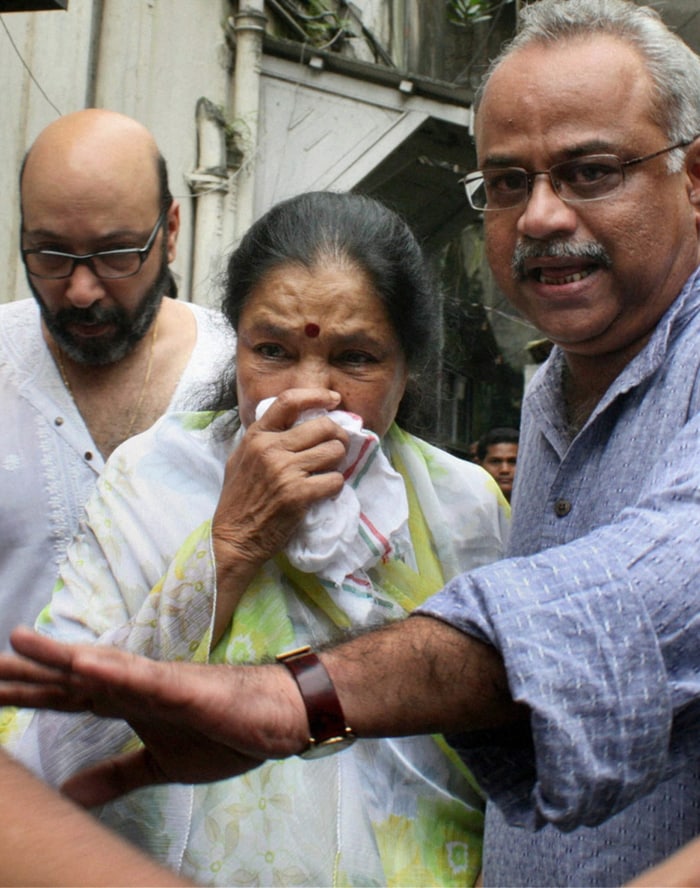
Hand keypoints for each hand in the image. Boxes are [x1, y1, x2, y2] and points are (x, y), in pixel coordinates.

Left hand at [0, 627, 308, 805]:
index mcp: (126, 702)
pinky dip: (114, 671)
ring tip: (18, 644)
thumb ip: (115, 774)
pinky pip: (145, 679)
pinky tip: (84, 665)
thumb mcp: (159, 765)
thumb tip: (69, 793)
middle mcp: (133, 685)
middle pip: (70, 678)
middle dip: (25, 673)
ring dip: (59, 657)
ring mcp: (157, 683)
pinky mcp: (185, 688)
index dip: (26, 693)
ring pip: (101, 667)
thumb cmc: (223, 731)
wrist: (277, 718)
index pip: (65, 697)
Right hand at [211, 388, 348, 637]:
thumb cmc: (238, 500)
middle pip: (323, 426)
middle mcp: (271, 448)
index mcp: (257, 436)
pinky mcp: (299, 494)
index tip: (333, 399)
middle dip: (338, 436)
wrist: (233, 539)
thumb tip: (296, 423)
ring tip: (328, 472)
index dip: (316, 395)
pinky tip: (323, 493)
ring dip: (337, 463)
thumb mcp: (241, 459)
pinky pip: (335, 480)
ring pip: (334, 451)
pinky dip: (334, 487)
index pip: (289, 401)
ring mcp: (286, 471)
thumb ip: (264, 439)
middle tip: (338, 447)